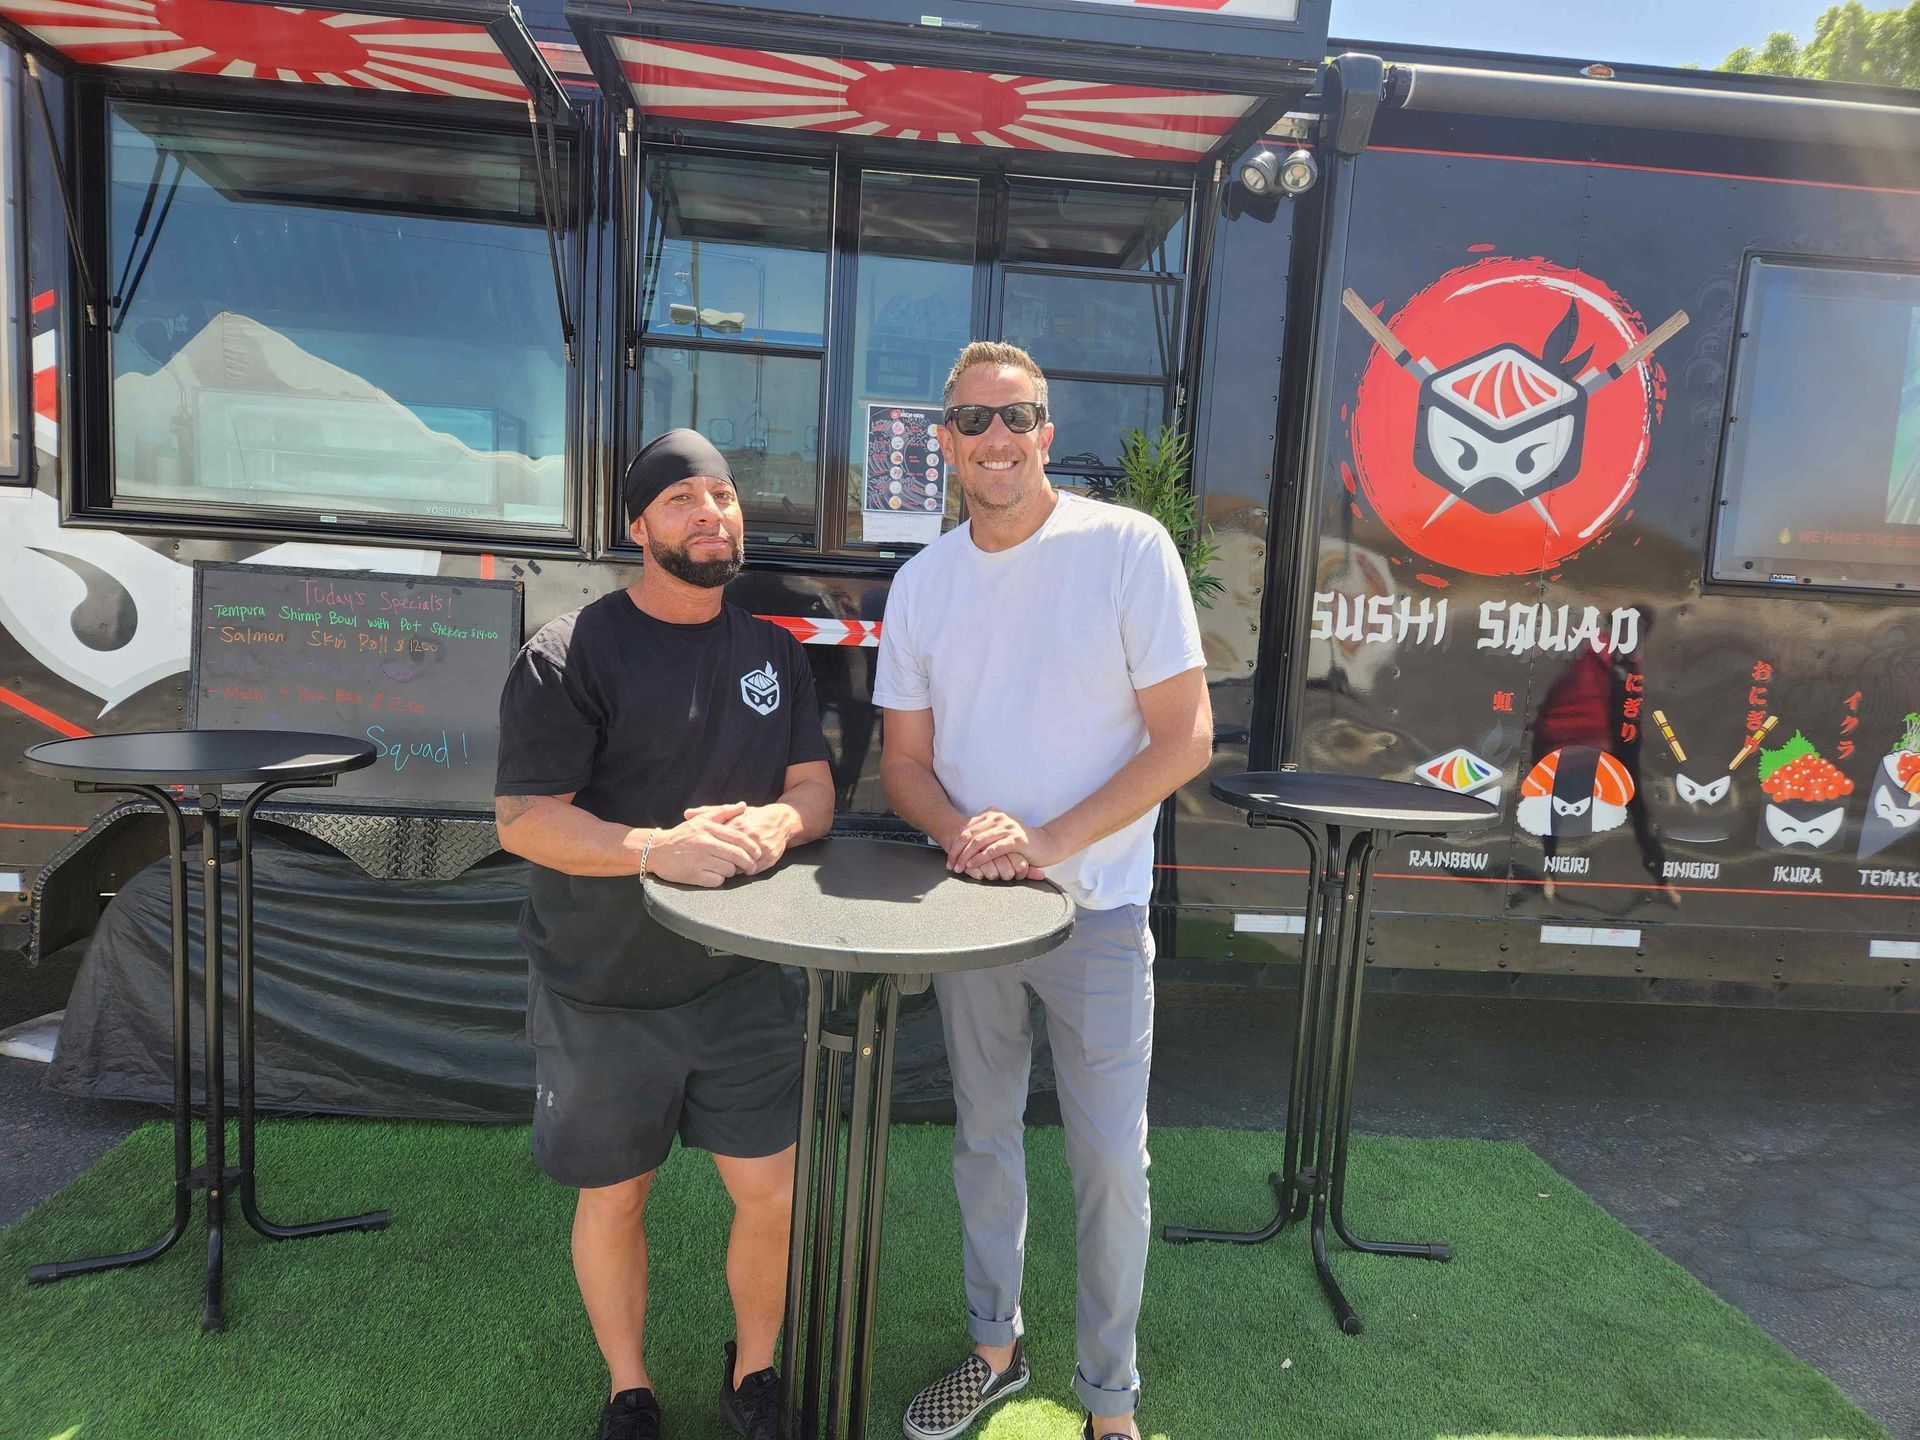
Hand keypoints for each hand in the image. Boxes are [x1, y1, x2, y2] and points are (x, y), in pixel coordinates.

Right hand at [645, 804, 758, 887]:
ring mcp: (699, 860)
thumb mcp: (702, 819)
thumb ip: (724, 812)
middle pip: (738, 856)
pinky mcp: (694, 875)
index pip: (740, 839)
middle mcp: (706, 843)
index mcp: (709, 829)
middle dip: (748, 863)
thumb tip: (744, 806)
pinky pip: (717, 880)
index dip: (753, 848)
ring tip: (727, 868)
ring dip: (731, 871)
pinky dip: (718, 879)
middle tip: (750, 867)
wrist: (656, 850)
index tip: (758, 854)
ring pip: (729, 869)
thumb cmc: (682, 835)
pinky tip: (714, 874)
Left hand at [684, 801, 798, 875]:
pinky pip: (753, 870)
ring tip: (731, 865)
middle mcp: (749, 836)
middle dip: (722, 862)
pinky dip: (747, 870)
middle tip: (716, 863)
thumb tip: (686, 814)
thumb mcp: (732, 812)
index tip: (706, 853)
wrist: (780, 820)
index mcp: (737, 825)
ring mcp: (760, 847)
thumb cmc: (752, 817)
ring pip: (741, 866)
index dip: (710, 851)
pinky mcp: (769, 857)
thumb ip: (708, 813)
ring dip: (735, 867)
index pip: (718, 843)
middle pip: (729, 857)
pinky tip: (744, 867)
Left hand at [946, 809, 1058, 880]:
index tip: (949, 859)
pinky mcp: (1016, 840)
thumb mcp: (999, 832)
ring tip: (960, 867)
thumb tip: (960, 840)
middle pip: (970, 835)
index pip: (966, 828)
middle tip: (951, 865)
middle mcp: (999, 818)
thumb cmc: (1020, 842)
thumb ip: (984, 832)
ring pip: (979, 842)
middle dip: (957, 851)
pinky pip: (993, 849)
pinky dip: (980, 858)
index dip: (955, 844)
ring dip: (966, 856)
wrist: (1047, 844)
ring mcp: (1007, 827)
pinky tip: (973, 865)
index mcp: (992, 814)